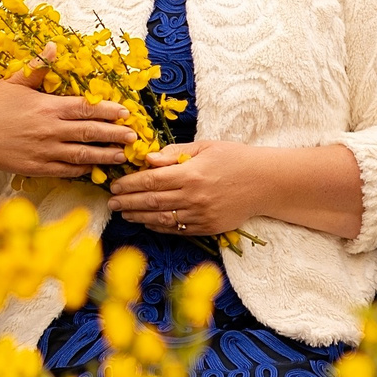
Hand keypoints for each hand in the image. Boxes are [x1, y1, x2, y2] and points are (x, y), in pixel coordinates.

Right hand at [0, 65, 135, 186]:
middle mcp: (49, 131)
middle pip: (89, 133)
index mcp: (47, 107)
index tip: (126, 112)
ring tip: (122, 156)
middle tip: (134, 137)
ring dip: (104, 156)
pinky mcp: (36, 168)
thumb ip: (38, 66)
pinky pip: (65, 170)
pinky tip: (93, 168)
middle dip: (114, 135)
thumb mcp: (14, 81)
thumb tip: (54, 46)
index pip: (85, 109)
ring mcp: (44, 152)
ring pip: (81, 155)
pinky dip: (81, 169)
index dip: (108, 111)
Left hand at [105, 140, 263, 237]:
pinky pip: (177, 229)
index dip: (129, 184)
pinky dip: (158, 226)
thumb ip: (174, 153)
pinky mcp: (208, 227)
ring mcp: (200, 215)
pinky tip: (146, 222)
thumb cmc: (235, 159)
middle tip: (111, 203)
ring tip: (124, 213)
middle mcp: (193, 197)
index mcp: (191, 173)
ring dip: (138, 216)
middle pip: (151, 201)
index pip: (151, 181)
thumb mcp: (205, 147)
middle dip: (127, 202)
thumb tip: (147, 160)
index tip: (115, 185)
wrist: (266, 182)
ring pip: (161, 219)